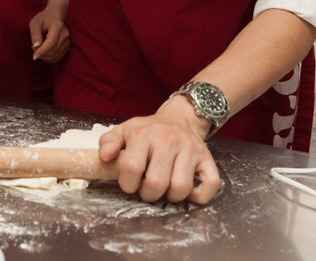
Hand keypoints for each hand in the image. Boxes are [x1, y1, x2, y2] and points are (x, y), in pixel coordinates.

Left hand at [28, 8, 70, 62]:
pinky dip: (49, 58)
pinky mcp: (67, 47)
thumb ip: (35, 34)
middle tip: (33, 48)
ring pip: (55, 56)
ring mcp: (67, 41)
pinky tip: (43, 52)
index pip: (51, 42)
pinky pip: (57, 58)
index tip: (34, 57)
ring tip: (38, 49)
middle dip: (41, 54)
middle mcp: (65, 34)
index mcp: (57, 26)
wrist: (54, 16)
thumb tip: (36, 46)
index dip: (42, 51)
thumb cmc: (43, 19)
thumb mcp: (35, 23)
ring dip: (44, 57)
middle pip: (53, 50)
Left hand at [99, 96, 219, 203]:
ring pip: (181, 188)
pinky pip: (210, 185)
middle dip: (148, 194)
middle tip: (147, 189)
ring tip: (165, 189)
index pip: (132, 168)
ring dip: (171, 197)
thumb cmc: (148, 131)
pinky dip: (198, 196)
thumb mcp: (124, 130)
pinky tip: (187, 191)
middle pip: (156, 183)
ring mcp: (190, 149)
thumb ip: (109, 142)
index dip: (128, 184)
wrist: (178, 118)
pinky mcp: (207, 158)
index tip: (130, 184)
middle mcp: (169, 140)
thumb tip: (105, 156)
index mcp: (144, 135)